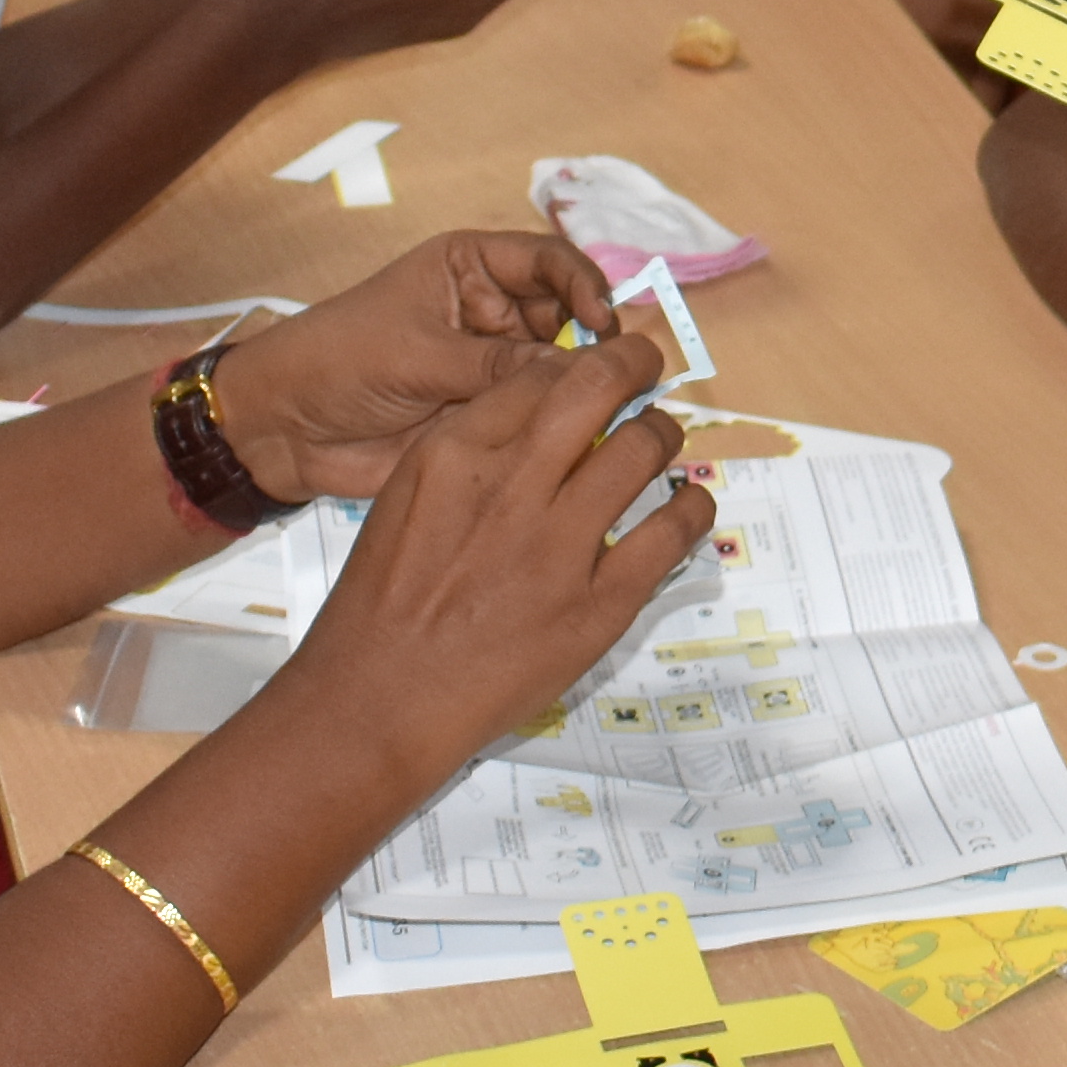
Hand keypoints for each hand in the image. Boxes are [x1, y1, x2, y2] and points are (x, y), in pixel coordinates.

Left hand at [235, 232, 620, 476]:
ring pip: (560, 367)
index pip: (548, 261)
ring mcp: (492, 363)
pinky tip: (581, 436)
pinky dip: (560, 422)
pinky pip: (539, 412)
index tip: (601, 320)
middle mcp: (491, 310)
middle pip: (567, 314)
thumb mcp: (418, 354)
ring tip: (605, 408)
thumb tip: (579, 372)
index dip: (583, 284)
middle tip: (620, 373)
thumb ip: (497, 365)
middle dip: (593, 339)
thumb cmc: (338, 362)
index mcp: (470, 267)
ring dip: (581, 384)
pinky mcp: (488, 411)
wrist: (287, 427)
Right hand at [274, 325, 712, 728]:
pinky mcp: (597, 606)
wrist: (377, 702)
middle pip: (599, 386)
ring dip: (663, 434)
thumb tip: (541, 420)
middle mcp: (510, 487)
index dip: (579, 365)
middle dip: (635, 364)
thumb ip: (469, 455)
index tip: (597, 375)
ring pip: (644, 448)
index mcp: (453, 455)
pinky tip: (686, 505)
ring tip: (661, 442)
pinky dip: (690, 508)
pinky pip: (671, 533)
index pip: (540, 375)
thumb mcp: (404, 500)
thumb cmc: (380, 606)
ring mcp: (558, 547)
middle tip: (647, 370)